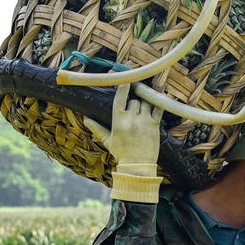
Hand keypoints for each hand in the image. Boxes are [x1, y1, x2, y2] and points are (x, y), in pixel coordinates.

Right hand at [83, 84, 163, 202]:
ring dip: (145, 103)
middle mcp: (131, 118)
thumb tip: (86, 120)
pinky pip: (158, 108)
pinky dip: (159, 103)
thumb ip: (97, 128)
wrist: (137, 166)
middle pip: (135, 100)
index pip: (120, 97)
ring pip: (146, 103)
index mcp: (118, 120)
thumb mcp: (108, 141)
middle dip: (135, 102)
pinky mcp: (155, 125)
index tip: (126, 79)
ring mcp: (144, 121)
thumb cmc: (122, 153)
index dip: (124, 86)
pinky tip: (159, 99)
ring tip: (144, 108)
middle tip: (135, 108)